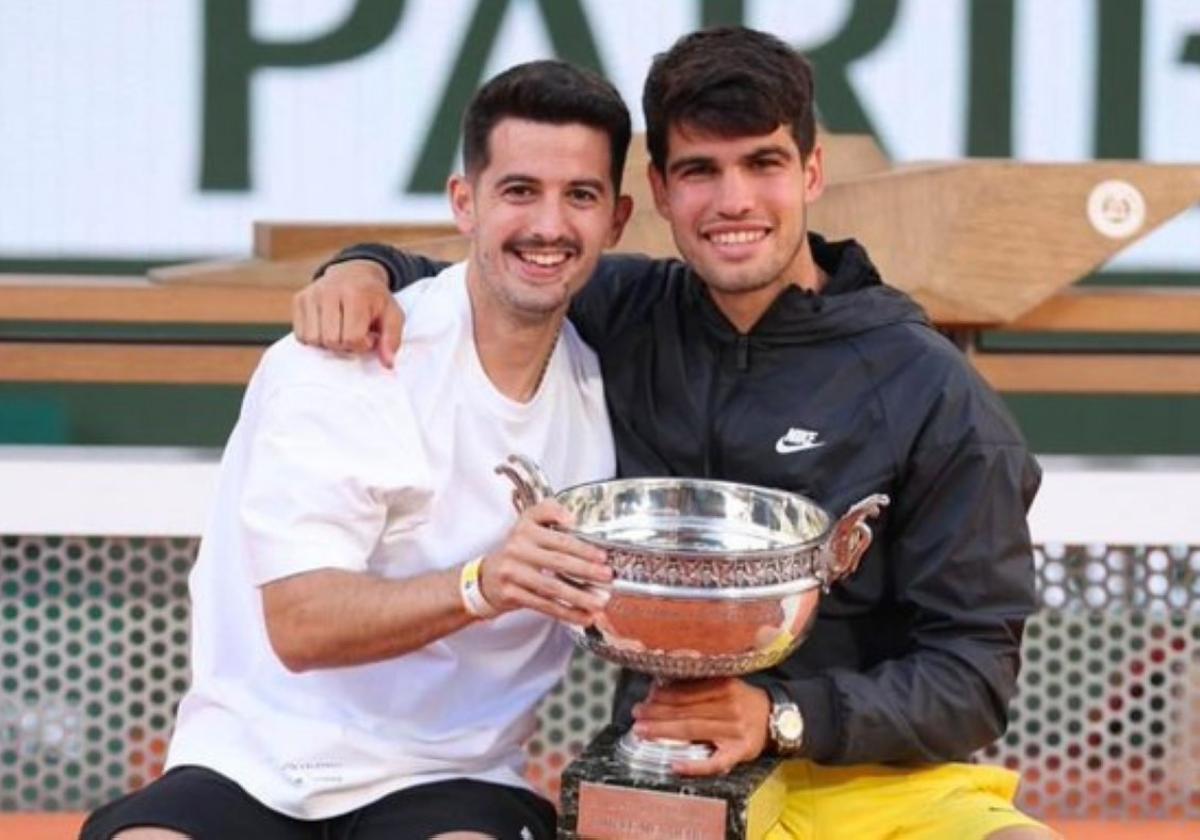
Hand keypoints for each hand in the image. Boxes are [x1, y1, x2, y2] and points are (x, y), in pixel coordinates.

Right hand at [292, 260, 403, 366]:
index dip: (363, 344)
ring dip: (328, 343)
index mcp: (355, 294)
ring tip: (340, 330)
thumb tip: (388, 364)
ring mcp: (311, 294)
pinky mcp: (299, 299)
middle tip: (354, 333)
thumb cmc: (374, 299)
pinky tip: (327, 328)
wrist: (354, 273)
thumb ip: (392, 339)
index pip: (352, 338)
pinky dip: (314, 338)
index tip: (369, 336)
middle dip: (345, 345)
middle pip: (331, 340)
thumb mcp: (392, 315)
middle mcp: (329, 291)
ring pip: (313, 339)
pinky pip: (301, 335)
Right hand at [480, 500, 612, 624]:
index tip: (601, 556)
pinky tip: (583, 616)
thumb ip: (549, 512)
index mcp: (525, 528)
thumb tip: (570, 517)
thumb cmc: (516, 550)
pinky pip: (544, 605)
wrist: (485, 577)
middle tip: (606, 577)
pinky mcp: (511, 594)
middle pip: (558, 561)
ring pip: (552, 587)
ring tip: (598, 601)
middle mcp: (517, 548)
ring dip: (579, 596)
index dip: (582, 548)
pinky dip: (566, 612)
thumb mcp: (528, 523)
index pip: (558, 538)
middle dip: (586, 571)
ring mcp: (513, 572)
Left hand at [631, 678, 770, 774]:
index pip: (687, 693)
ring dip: (665, 733)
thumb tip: (661, 685)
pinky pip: (715, 762)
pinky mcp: (740, 752)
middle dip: (657, 714)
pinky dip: (695, 766)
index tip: (645, 699)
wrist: (774, 717)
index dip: (663, 697)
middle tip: (637, 716)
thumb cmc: (741, 700)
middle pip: (687, 712)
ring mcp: (735, 732)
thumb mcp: (725, 682)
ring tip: (644, 732)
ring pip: (694, 732)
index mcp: (724, 687)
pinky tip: (676, 766)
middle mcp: (730, 707)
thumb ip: (698, 684)